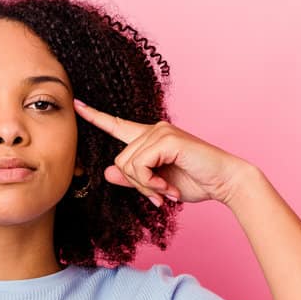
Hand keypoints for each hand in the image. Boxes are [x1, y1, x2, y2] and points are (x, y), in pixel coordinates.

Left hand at [73, 97, 253, 205]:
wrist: (225, 182)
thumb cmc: (195, 181)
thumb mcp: (157, 184)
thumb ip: (134, 178)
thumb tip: (107, 172)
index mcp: (150, 138)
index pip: (117, 125)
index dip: (95, 116)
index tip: (76, 104)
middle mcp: (154, 130)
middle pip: (119, 161)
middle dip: (137, 185)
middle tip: (159, 195)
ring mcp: (160, 132)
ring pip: (128, 165)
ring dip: (146, 186)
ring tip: (167, 191)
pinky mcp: (167, 139)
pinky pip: (140, 165)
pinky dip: (151, 183)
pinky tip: (169, 187)